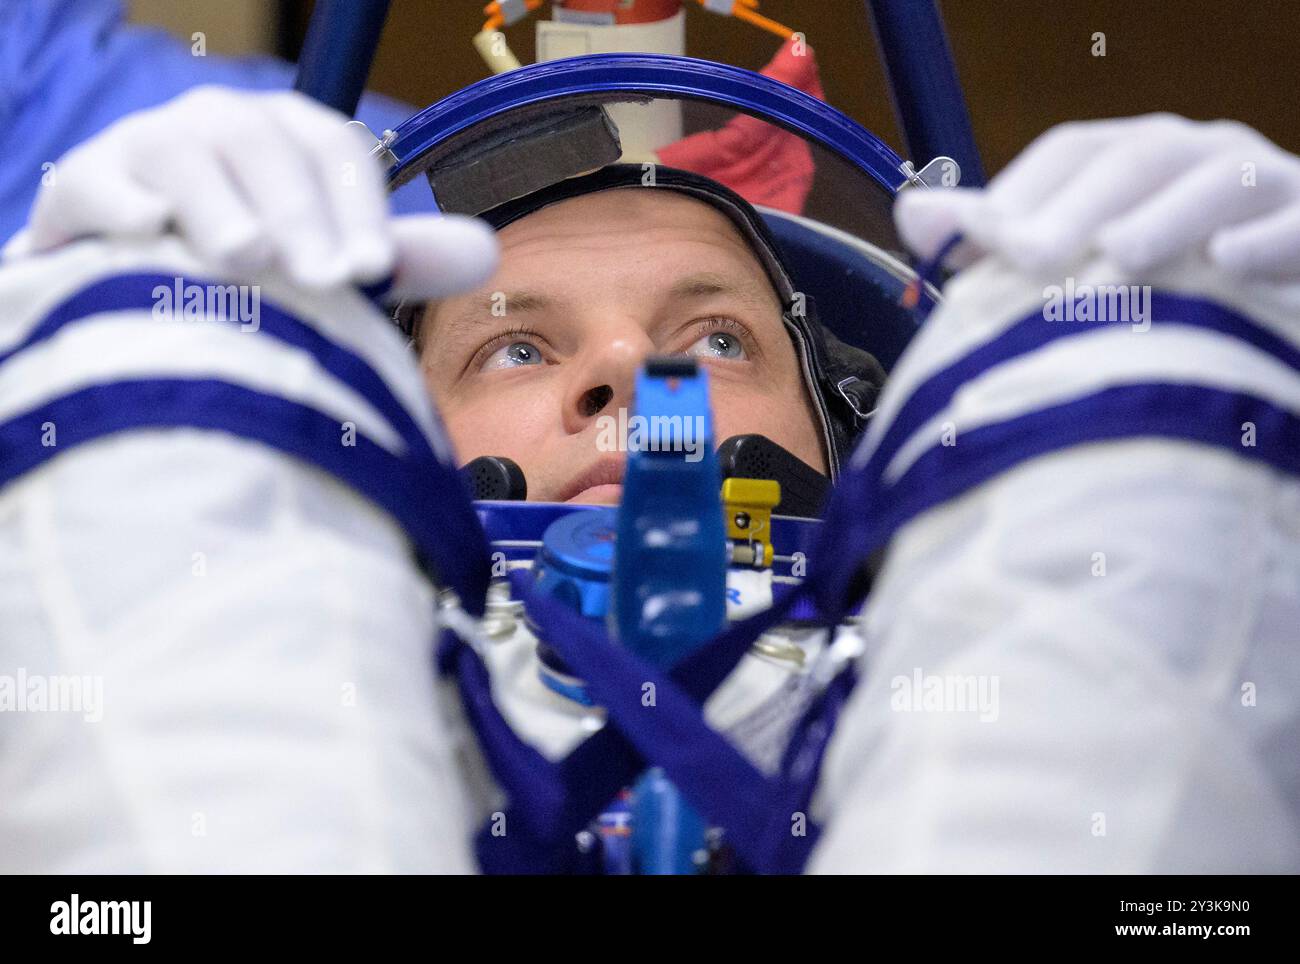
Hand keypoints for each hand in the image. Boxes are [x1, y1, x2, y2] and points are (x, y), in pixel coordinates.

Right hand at [2, 86, 497, 298]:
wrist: (138, 276)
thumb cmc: (253, 269)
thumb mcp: (326, 261)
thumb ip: (398, 259)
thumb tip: (486, 252)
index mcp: (290, 138)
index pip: (336, 154)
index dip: (360, 209)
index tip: (378, 270)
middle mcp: (224, 126)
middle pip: (268, 152)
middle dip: (301, 217)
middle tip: (326, 281)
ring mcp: (151, 146)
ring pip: (188, 158)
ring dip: (220, 206)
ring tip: (247, 258)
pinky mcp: (85, 180)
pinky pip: (100, 181)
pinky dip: (122, 202)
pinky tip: (144, 232)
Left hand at [895, 113, 1299, 281]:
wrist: (1277, 302)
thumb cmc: (1168, 284)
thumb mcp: (1083, 260)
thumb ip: (1005, 239)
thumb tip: (914, 215)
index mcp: (1135, 164)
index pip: (1072, 155)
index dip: (1018, 189)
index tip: (967, 236)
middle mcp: (1195, 160)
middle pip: (1133, 160)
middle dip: (1074, 204)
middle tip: (1025, 254)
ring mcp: (1260, 187)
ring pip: (1216, 180)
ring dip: (1165, 212)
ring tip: (1119, 250)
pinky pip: (1298, 222)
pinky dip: (1271, 238)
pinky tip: (1232, 261)